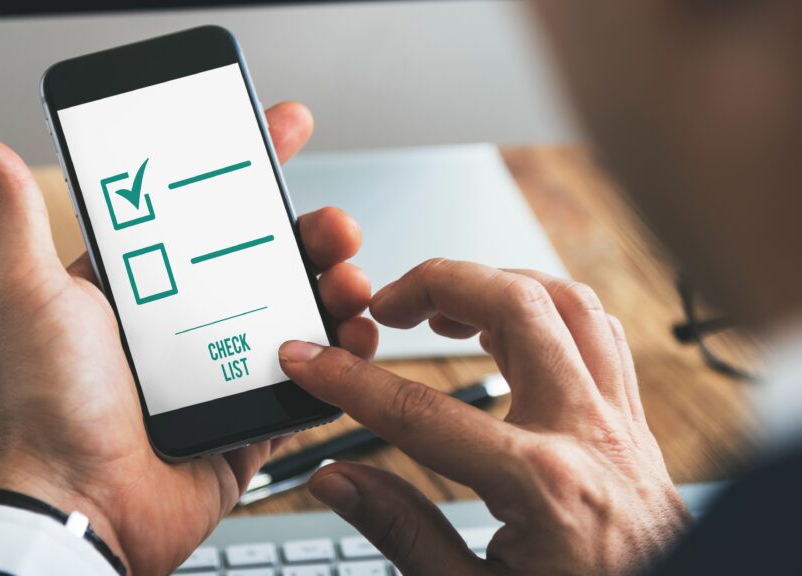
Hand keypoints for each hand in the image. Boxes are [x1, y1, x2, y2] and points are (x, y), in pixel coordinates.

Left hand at [0, 102, 377, 574]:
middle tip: (332, 225)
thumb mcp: (28, 291)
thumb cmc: (46, 406)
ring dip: (330, 288)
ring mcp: (218, 370)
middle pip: (262, 260)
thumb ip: (13, 214)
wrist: (79, 506)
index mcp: (138, 288)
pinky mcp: (246, 418)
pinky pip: (305, 380)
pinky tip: (352, 337)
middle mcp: (181, 324)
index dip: (245, 170)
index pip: (201, 214)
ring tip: (347, 281)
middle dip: (307, 233)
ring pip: (292, 313)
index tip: (280, 131)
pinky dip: (336, 358)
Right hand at [279, 259, 690, 574]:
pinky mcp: (634, 423)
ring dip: (497, 284)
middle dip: (437, 284)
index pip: (422, 411)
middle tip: (386, 306)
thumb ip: (400, 531)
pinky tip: (509, 328)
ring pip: (569, 300)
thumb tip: (336, 481)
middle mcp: (589, 434)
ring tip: (443, 307)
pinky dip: (548, 309)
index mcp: (543, 487)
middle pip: (516, 305)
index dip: (350, 381)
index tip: (310, 360)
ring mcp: (620, 421)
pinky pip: (600, 331)